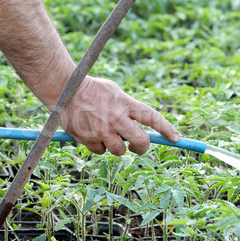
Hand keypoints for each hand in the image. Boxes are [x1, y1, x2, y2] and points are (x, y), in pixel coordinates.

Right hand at [62, 76, 179, 154]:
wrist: (64, 89)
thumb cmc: (92, 89)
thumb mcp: (115, 92)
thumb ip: (128, 107)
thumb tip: (143, 125)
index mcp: (126, 104)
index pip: (153, 118)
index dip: (167, 129)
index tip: (175, 139)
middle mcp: (117, 119)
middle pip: (141, 142)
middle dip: (142, 147)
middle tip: (137, 146)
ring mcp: (102, 131)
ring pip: (119, 151)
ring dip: (116, 146)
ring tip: (106, 133)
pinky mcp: (89, 139)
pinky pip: (100, 151)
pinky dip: (98, 146)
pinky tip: (91, 132)